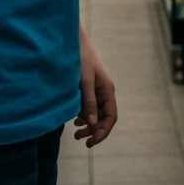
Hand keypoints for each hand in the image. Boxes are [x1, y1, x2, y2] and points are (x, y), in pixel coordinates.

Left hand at [75, 27, 115, 148]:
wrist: (72, 43)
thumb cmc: (81, 59)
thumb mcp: (84, 81)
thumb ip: (88, 101)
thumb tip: (91, 123)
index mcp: (107, 90)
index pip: (111, 117)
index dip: (103, 131)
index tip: (91, 141)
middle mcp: (104, 93)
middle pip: (103, 118)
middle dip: (93, 130)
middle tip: (78, 138)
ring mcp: (96, 91)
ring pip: (95, 114)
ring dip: (87, 125)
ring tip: (75, 132)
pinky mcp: (87, 89)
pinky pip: (88, 107)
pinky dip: (83, 116)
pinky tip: (75, 120)